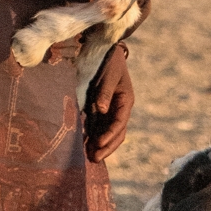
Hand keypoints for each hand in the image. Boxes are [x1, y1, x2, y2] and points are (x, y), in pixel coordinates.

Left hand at [85, 42, 133, 161]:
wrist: (106, 51)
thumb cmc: (109, 61)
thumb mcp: (109, 75)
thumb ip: (105, 92)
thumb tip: (102, 109)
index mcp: (126, 101)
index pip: (119, 123)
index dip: (109, 135)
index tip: (98, 144)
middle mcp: (120, 109)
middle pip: (116, 133)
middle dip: (106, 147)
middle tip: (94, 159)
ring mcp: (111, 110)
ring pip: (108, 133)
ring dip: (100, 146)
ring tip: (89, 158)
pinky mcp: (101, 110)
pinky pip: (99, 127)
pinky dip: (93, 137)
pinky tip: (85, 145)